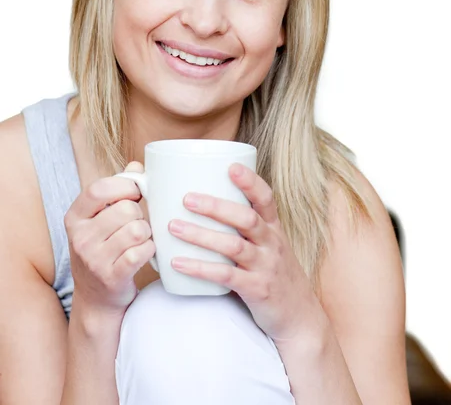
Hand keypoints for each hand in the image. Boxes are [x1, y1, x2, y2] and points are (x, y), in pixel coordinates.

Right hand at [64, 162, 155, 312]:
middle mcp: (80, 237)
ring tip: (140, 240)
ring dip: (146, 234)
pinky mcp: (111, 277)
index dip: (123, 186)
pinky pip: (141, 252)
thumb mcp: (101, 219)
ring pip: (137, 230)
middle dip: (139, 215)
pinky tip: (143, 254)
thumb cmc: (104, 249)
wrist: (97, 298)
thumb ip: (118, 190)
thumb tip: (136, 166)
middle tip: (136, 225)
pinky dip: (149, 250)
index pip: (99, 189)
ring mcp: (94, 259)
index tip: (135, 192)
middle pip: (125, 209)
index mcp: (75, 217)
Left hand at [167, 163, 313, 341]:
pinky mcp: (257, 290)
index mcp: (274, 229)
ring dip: (202, 235)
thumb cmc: (275, 274)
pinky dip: (201, 268)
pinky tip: (178, 263)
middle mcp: (272, 244)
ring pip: (233, 246)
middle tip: (186, 198)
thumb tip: (203, 208)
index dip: (250, 182)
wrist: (300, 317)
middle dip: (216, 207)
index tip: (231, 167)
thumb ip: (244, 230)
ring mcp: (266, 267)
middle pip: (246, 219)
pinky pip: (226, 276)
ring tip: (173, 226)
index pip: (266, 199)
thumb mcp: (269, 246)